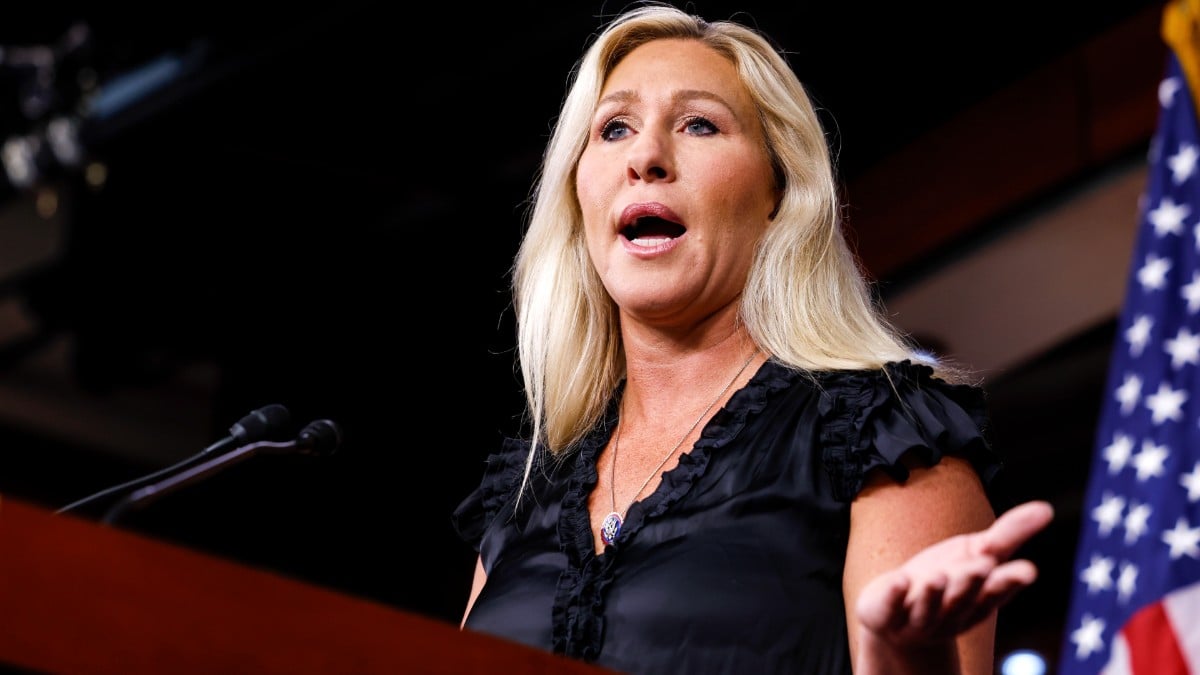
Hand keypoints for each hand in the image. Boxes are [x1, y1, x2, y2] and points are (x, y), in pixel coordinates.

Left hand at [855, 500, 1053, 645]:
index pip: (996, 590)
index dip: (1010, 581)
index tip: (1028, 570)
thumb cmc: (947, 579)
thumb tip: (1047, 508)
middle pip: (963, 598)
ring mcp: (918, 616)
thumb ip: (1011, 534)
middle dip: (972, 582)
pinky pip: (890, 606)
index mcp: (977, 596)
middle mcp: (951, 610)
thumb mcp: (978, 553)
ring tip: (940, 575)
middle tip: (984, 565)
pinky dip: (895, 595)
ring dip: (935, 592)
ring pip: (929, 606)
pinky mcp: (887, 614)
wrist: (897, 620)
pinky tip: (899, 580)